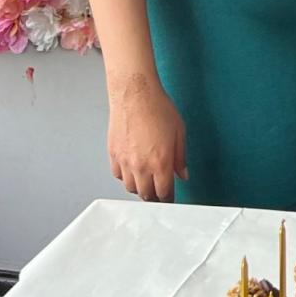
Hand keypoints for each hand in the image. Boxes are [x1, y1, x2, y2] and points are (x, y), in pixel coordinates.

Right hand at [106, 72, 186, 202]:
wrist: (135, 96)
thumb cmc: (159, 109)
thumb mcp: (179, 132)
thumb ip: (180, 157)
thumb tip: (183, 174)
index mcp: (161, 162)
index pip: (164, 192)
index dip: (169, 199)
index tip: (171, 200)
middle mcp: (141, 167)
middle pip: (146, 195)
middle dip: (155, 197)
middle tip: (160, 193)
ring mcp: (125, 162)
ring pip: (131, 188)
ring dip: (140, 188)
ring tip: (148, 182)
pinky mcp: (113, 156)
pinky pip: (118, 176)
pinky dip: (126, 177)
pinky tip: (134, 170)